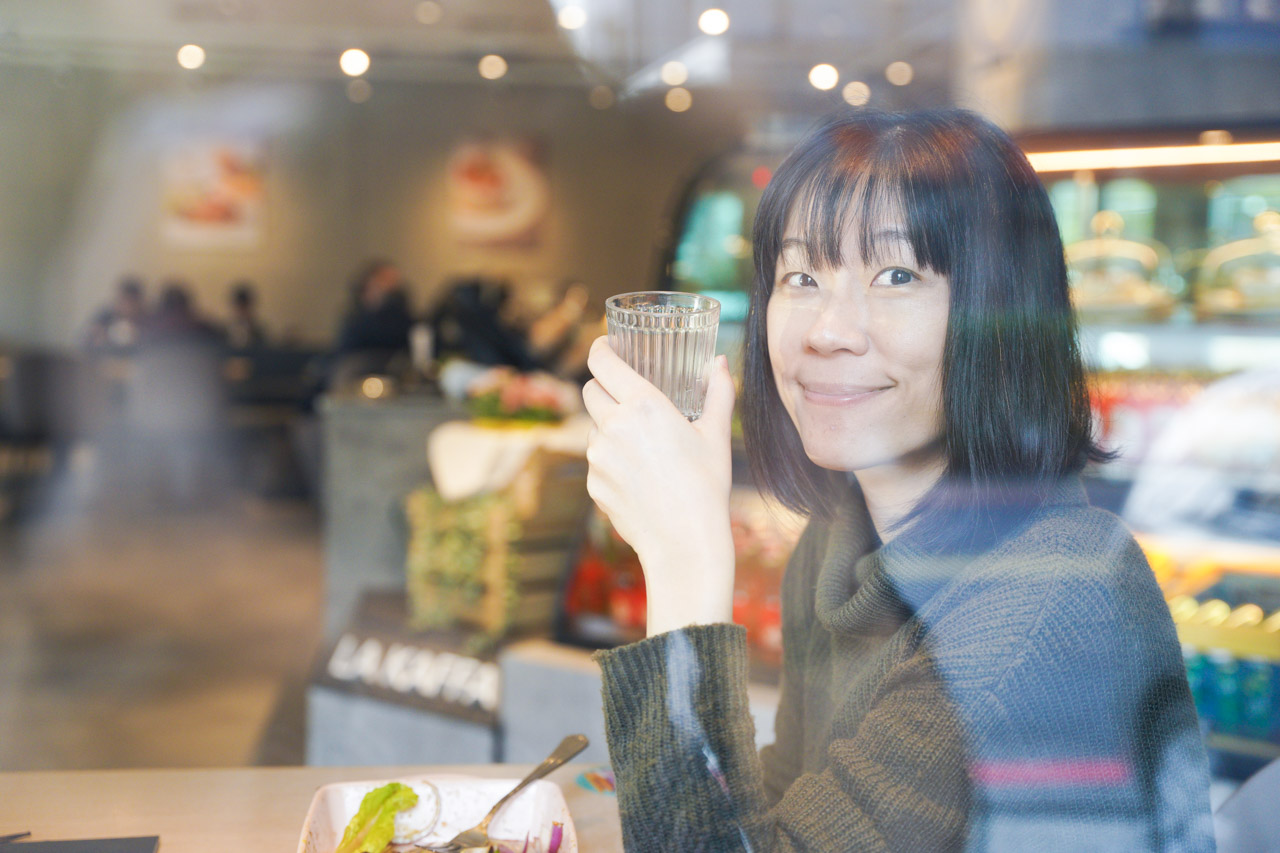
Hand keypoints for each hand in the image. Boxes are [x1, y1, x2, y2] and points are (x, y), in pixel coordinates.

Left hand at [582, 336, 735, 635]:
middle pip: (590, 390)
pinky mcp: (592, 482)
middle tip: (625, 393)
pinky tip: (638, 475)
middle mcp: (613, 426)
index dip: (600, 348)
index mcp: (644, 406)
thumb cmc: (706, 487)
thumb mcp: (717, 435)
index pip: (602, 362)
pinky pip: (595, 459)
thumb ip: (718, 392)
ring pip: (593, 427)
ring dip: (609, 426)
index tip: (606, 344)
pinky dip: (610, 459)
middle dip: (604, 386)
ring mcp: (597, 456)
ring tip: (642, 444)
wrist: (684, 542)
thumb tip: (719, 362)